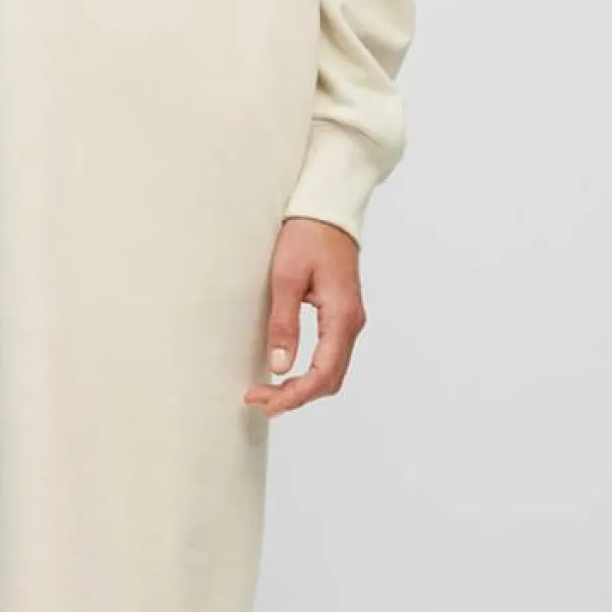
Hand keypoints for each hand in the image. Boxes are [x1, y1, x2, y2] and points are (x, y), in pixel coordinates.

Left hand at [244, 216, 366, 416]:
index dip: (294, 395)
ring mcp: (349, 320)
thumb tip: (279, 366)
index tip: (264, 401)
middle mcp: (352, 324)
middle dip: (296, 396)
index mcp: (341, 317)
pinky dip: (310, 371)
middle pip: (329, 379)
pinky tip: (287, 372)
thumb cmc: (306, 237)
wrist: (327, 210)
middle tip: (259, 399)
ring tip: (268, 391)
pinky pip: (330, 355)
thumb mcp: (286, 278)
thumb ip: (284, 323)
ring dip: (303, 386)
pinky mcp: (342, 314)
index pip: (322, 374)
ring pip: (331, 370)